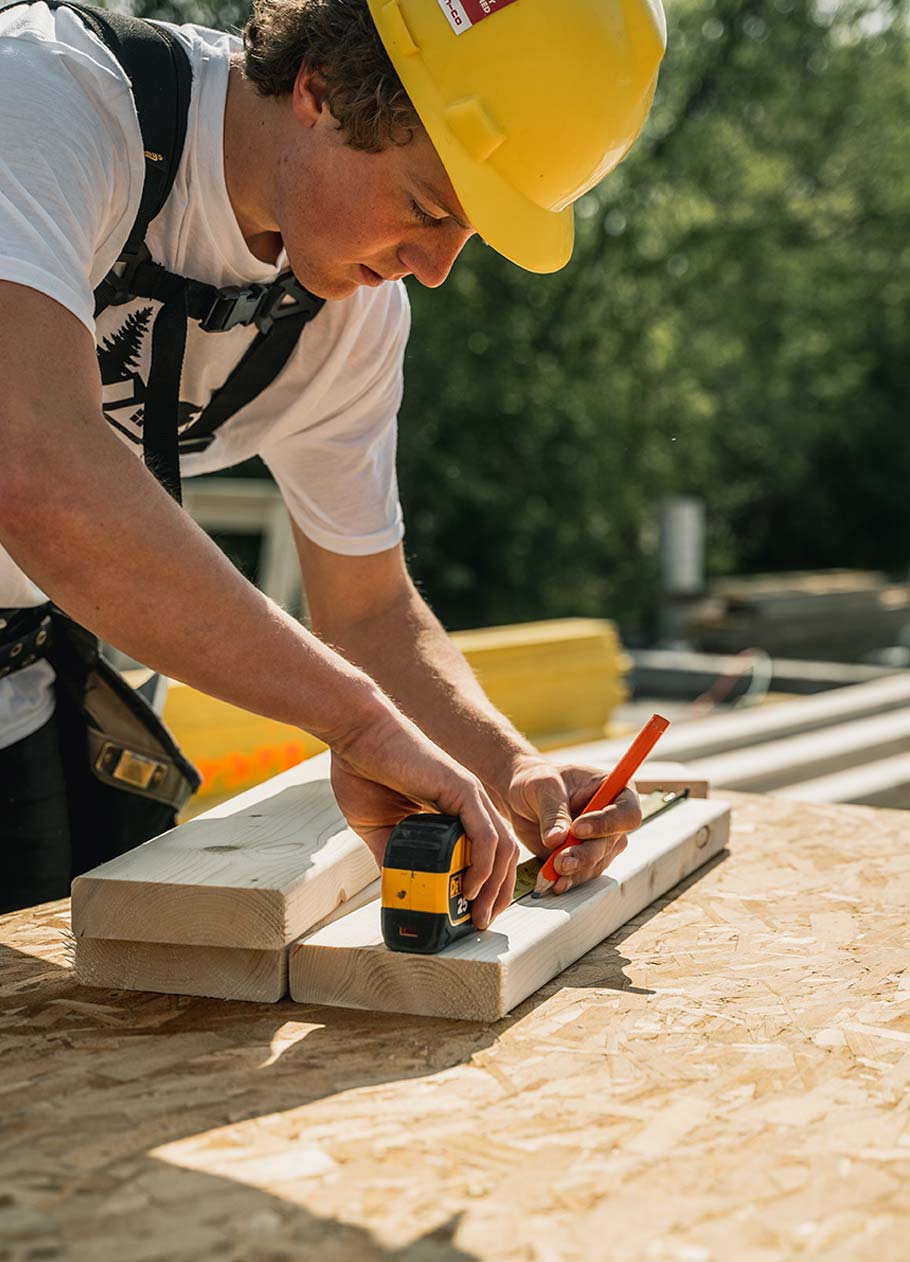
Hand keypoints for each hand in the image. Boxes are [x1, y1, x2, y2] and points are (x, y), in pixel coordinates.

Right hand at [329, 705, 518, 929]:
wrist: (355, 734)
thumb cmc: (364, 772)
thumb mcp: (379, 827)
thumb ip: (392, 854)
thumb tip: (398, 888)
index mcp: (454, 812)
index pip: (485, 855)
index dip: (485, 887)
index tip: (471, 915)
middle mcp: (470, 804)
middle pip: (502, 856)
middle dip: (497, 894)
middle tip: (480, 923)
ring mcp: (470, 795)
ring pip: (502, 849)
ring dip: (494, 886)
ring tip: (477, 914)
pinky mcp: (462, 788)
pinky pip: (486, 834)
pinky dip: (483, 864)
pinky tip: (471, 886)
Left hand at [505, 758, 642, 893]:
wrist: (524, 798)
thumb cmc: (539, 781)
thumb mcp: (543, 786)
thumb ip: (553, 812)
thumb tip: (557, 840)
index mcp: (615, 790)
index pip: (627, 813)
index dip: (607, 824)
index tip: (578, 829)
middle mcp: (614, 819)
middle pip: (612, 843)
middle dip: (587, 854)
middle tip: (562, 859)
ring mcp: (601, 842)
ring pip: (598, 862)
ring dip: (577, 869)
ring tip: (554, 870)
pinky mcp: (585, 859)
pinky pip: (583, 873)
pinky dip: (569, 878)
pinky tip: (555, 881)